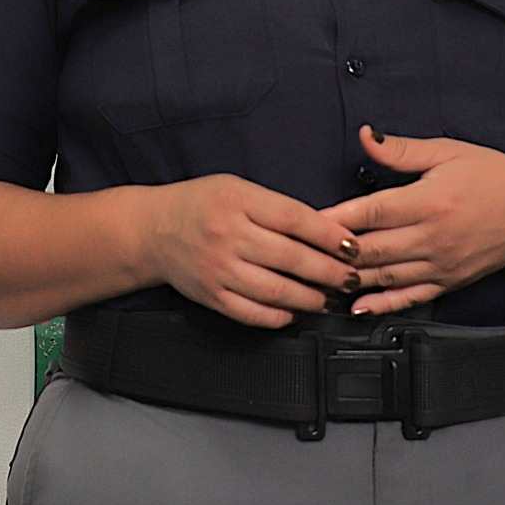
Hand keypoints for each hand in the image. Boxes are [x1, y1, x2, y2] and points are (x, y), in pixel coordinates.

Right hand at [143, 174, 362, 328]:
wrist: (152, 230)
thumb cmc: (198, 204)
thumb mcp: (236, 187)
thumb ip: (275, 207)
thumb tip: (323, 231)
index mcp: (237, 201)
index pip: (295, 219)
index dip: (330, 235)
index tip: (352, 246)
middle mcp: (229, 236)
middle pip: (292, 258)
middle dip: (330, 271)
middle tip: (352, 276)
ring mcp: (219, 269)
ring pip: (277, 291)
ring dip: (312, 298)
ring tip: (329, 298)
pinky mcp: (212, 296)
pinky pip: (254, 313)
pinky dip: (280, 317)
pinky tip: (295, 312)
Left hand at [315, 126, 504, 315]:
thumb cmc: (494, 177)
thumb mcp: (448, 151)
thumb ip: (402, 149)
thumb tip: (366, 136)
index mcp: (430, 201)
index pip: (372, 211)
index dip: (336, 218)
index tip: (307, 220)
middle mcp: (433, 237)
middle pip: (372, 248)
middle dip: (333, 253)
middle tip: (301, 252)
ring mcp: (440, 264)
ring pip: (384, 276)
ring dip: (348, 280)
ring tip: (317, 280)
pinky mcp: (448, 282)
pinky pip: (408, 298)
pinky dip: (380, 305)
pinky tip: (356, 308)